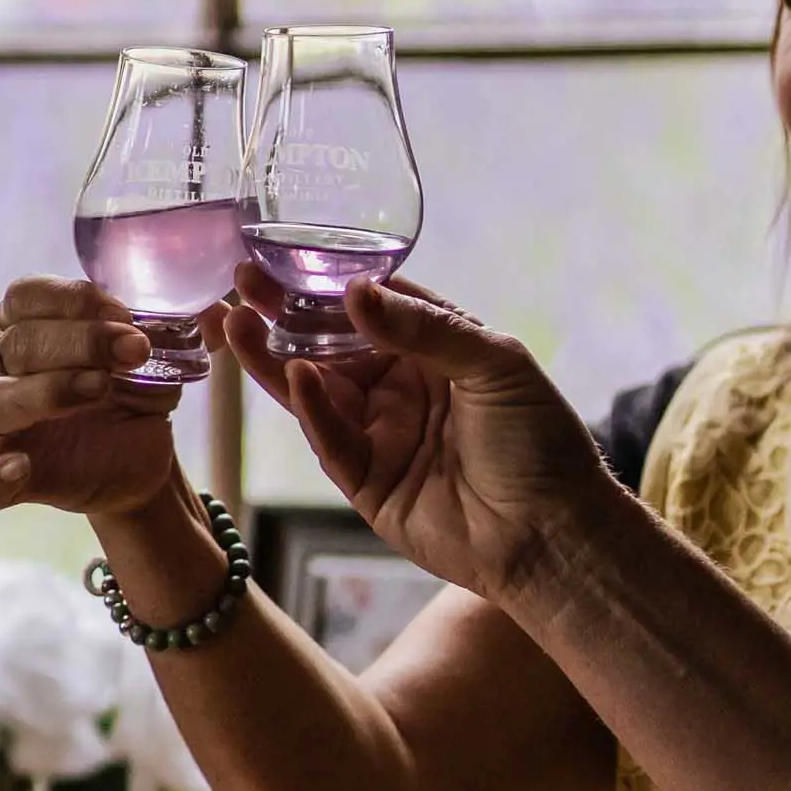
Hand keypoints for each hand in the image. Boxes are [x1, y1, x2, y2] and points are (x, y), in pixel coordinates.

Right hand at [0, 278, 208, 520]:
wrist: (140, 454)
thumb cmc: (136, 388)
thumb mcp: (162, 351)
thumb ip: (189, 326)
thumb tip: (222, 312)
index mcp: (27, 324)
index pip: (23, 296)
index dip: (70, 299)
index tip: (124, 312)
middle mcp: (2, 368)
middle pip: (17, 343)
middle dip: (81, 341)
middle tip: (136, 351)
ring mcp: (3, 424)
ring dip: (50, 390)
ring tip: (102, 389)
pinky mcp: (13, 477)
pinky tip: (20, 470)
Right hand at [222, 268, 613, 599]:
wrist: (552, 535)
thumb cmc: (540, 442)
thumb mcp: (495, 365)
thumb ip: (425, 328)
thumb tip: (356, 293)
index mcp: (437, 350)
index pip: (372, 306)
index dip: (330, 283)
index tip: (287, 255)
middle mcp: (402, 388)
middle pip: (331, 346)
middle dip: (285, 315)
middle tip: (242, 283)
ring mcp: (382, 435)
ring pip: (316, 392)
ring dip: (276, 358)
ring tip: (238, 323)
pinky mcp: (367, 484)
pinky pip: (331, 440)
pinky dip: (312, 408)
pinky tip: (295, 375)